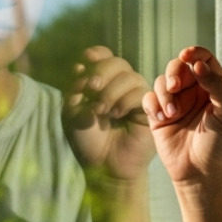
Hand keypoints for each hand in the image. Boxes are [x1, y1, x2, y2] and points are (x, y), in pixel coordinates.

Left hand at [63, 46, 155, 182]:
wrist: (105, 166)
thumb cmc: (88, 141)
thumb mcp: (72, 113)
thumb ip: (74, 89)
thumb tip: (80, 67)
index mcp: (101, 82)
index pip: (102, 56)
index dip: (95, 55)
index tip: (84, 61)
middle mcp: (120, 85)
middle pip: (116, 62)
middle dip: (101, 71)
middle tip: (91, 89)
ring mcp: (136, 95)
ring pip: (129, 75)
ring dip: (111, 90)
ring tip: (101, 111)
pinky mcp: (149, 109)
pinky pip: (140, 92)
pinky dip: (124, 100)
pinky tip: (116, 115)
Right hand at [144, 46, 221, 185]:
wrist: (202, 174)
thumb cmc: (220, 145)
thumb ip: (217, 85)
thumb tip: (199, 63)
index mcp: (212, 87)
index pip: (203, 59)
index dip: (195, 53)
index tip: (188, 55)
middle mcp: (193, 92)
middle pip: (178, 66)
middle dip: (174, 72)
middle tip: (175, 87)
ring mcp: (174, 103)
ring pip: (162, 81)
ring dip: (164, 93)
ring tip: (172, 113)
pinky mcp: (158, 116)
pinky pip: (149, 98)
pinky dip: (153, 103)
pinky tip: (162, 117)